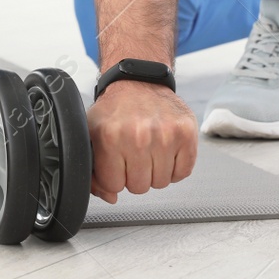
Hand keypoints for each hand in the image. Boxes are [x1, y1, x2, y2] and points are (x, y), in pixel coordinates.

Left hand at [86, 80, 197, 202]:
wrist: (139, 81)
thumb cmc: (115, 110)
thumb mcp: (92, 134)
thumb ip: (93, 172)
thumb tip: (111, 197)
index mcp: (110, 137)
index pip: (114, 186)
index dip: (115, 175)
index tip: (116, 159)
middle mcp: (138, 136)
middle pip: (139, 187)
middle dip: (135, 174)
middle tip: (133, 152)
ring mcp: (165, 135)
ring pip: (161, 183)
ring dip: (155, 171)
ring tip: (149, 148)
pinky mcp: (186, 133)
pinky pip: (182, 173)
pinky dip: (175, 167)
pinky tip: (165, 149)